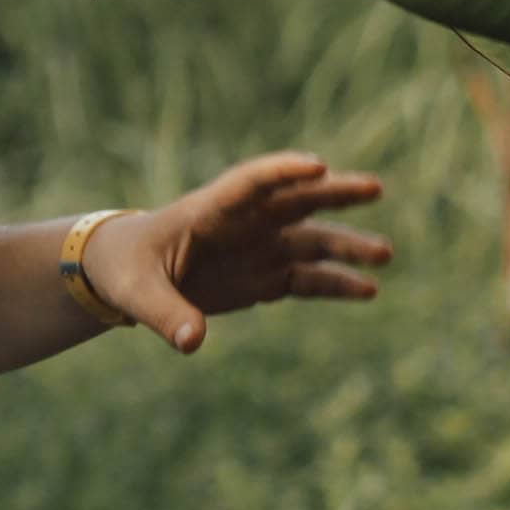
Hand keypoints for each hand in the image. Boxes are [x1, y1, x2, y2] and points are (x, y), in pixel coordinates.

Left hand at [77, 149, 391, 352]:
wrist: (125, 276)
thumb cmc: (125, 270)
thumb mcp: (136, 293)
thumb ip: (165, 314)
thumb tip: (193, 342)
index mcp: (209, 211)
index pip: (251, 183)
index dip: (284, 172)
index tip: (319, 167)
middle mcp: (243, 224)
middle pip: (296, 200)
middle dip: (335, 192)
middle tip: (375, 188)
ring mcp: (259, 248)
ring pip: (311, 240)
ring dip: (346, 245)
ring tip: (385, 253)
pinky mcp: (265, 277)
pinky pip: (308, 278)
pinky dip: (336, 283)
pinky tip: (368, 290)